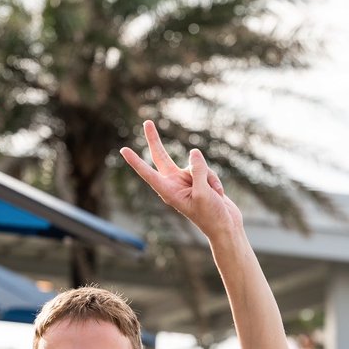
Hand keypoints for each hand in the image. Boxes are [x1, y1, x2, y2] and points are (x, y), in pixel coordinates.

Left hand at [119, 121, 242, 239]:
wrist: (226, 227)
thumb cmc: (211, 216)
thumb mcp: (203, 193)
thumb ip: (197, 171)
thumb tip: (194, 153)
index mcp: (169, 192)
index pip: (149, 173)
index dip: (136, 161)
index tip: (123, 150)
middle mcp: (174, 184)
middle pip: (161, 157)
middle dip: (155, 140)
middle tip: (147, 122)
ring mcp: (186, 181)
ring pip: (195, 164)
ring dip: (208, 177)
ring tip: (214, 194)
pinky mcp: (199, 180)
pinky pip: (206, 170)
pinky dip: (215, 180)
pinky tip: (219, 194)